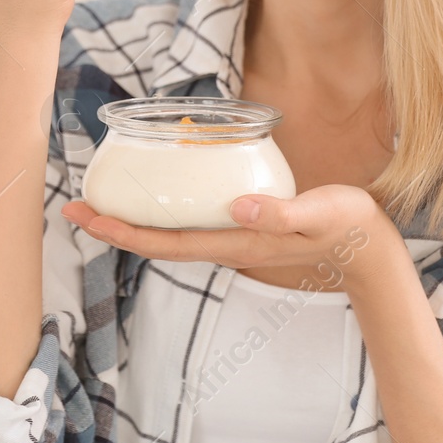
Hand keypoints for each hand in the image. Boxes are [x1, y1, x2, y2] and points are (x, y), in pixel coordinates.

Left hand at [60, 184, 392, 286]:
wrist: (368, 250)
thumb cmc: (346, 227)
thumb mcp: (319, 213)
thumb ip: (281, 211)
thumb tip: (238, 205)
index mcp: (237, 241)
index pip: (166, 242)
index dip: (122, 232)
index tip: (87, 217)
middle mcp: (226, 244)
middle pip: (157, 241)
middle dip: (114, 225)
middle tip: (74, 205)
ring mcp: (233, 238)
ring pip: (171, 233)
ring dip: (134, 220)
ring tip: (103, 198)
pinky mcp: (243, 227)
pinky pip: (191, 223)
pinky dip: (163, 211)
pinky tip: (158, 192)